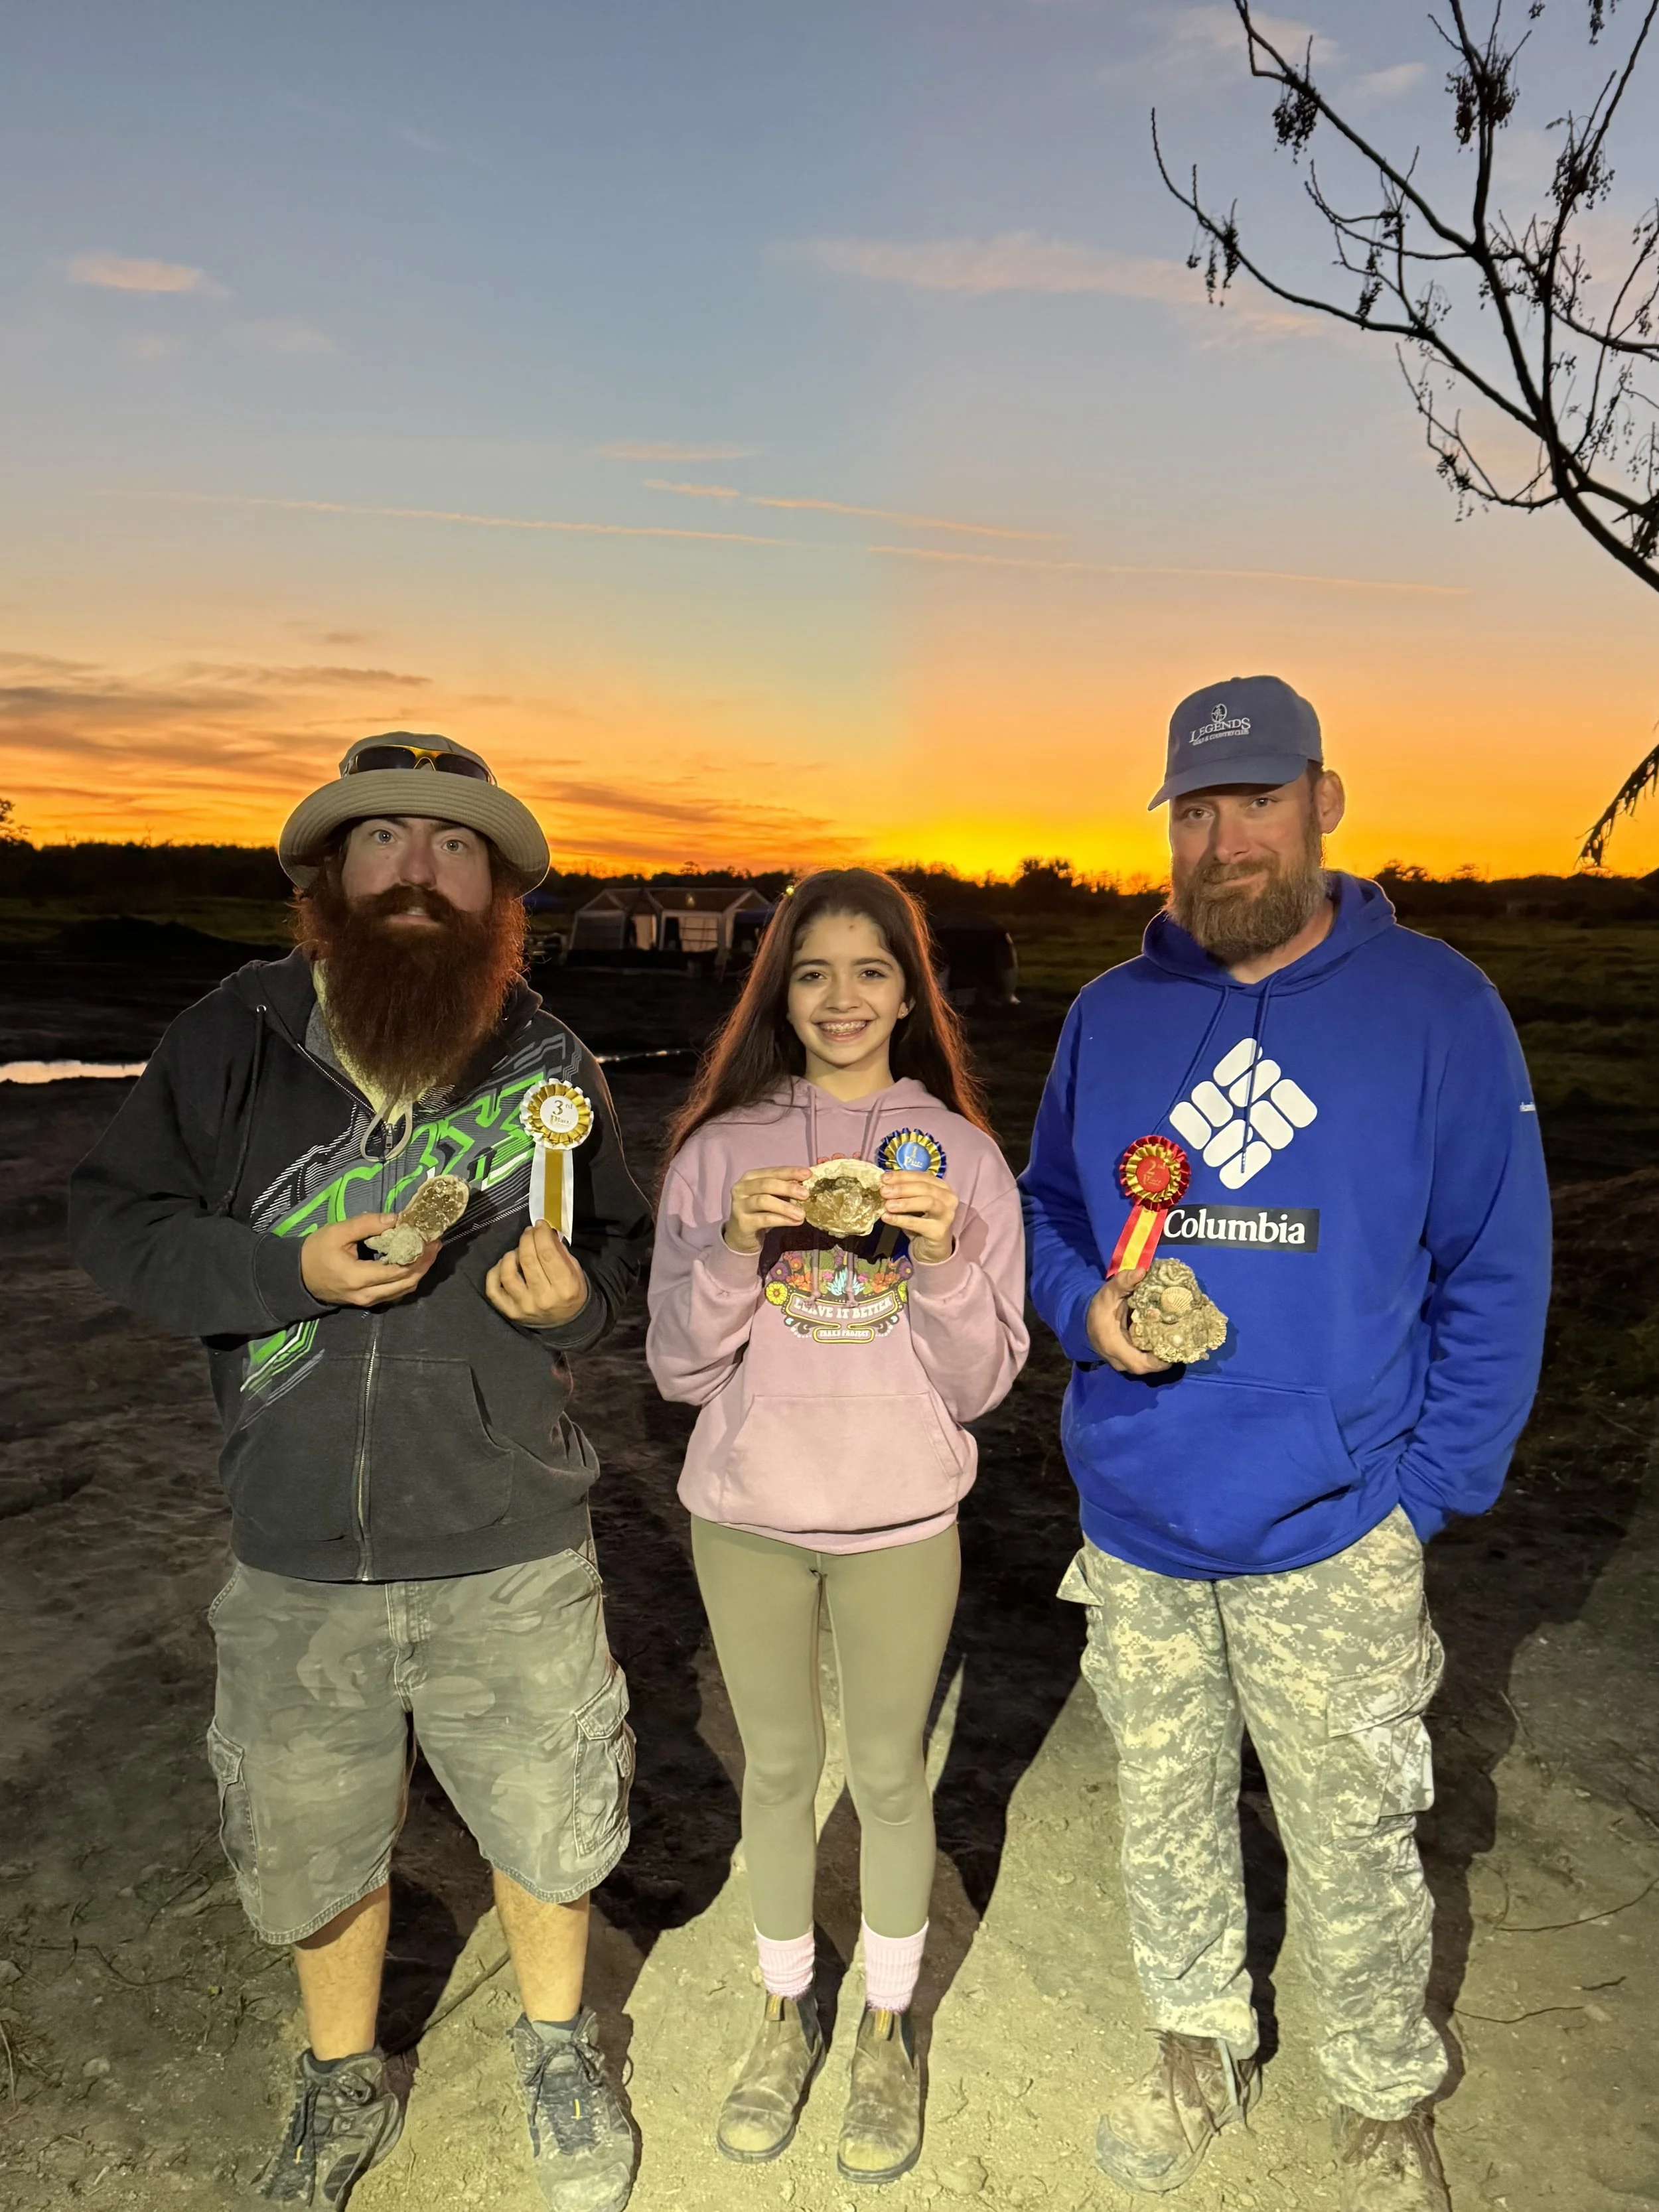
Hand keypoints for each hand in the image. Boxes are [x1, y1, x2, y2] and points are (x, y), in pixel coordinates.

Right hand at [300, 1213, 439, 1307]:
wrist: (297, 1277)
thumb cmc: (315, 1252)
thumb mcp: (337, 1232)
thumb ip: (367, 1225)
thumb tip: (396, 1219)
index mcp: (358, 1277)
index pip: (398, 1270)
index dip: (418, 1256)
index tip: (430, 1239)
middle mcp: (367, 1295)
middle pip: (406, 1283)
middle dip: (424, 1264)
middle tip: (435, 1244)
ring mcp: (368, 1302)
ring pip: (403, 1291)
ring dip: (419, 1272)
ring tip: (429, 1252)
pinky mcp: (368, 1302)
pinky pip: (395, 1293)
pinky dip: (408, 1279)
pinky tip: (414, 1263)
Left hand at [485, 1220, 589, 1326]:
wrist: (565, 1323)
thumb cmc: (571, 1292)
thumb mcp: (575, 1271)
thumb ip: (560, 1250)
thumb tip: (544, 1231)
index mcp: (565, 1287)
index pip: (548, 1254)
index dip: (541, 1234)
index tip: (540, 1225)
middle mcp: (543, 1298)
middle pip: (527, 1260)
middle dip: (527, 1239)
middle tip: (529, 1232)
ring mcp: (524, 1306)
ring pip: (508, 1273)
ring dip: (511, 1255)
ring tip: (519, 1251)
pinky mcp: (510, 1312)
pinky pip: (493, 1289)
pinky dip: (495, 1272)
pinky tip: (504, 1266)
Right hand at [723, 1167, 807, 1253]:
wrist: (741, 1235)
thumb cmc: (759, 1211)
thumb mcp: (772, 1197)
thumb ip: (784, 1190)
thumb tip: (805, 1185)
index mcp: (750, 1177)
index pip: (772, 1171)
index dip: (790, 1172)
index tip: (808, 1174)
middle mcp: (741, 1188)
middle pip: (766, 1184)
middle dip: (787, 1188)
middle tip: (806, 1194)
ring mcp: (739, 1205)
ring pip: (764, 1201)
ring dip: (785, 1207)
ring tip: (802, 1214)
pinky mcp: (743, 1222)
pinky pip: (764, 1219)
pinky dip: (782, 1220)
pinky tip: (795, 1222)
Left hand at [881, 1172, 959, 1265]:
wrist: (932, 1248)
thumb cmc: (921, 1221)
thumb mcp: (913, 1204)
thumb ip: (903, 1193)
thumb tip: (884, 1184)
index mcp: (942, 1187)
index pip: (922, 1176)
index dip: (902, 1176)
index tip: (884, 1178)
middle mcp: (948, 1198)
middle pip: (925, 1188)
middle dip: (902, 1188)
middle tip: (884, 1191)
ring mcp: (946, 1215)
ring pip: (927, 1203)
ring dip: (905, 1203)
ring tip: (887, 1205)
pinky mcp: (939, 1231)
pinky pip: (918, 1223)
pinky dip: (901, 1220)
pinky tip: (887, 1218)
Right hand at [1085, 1267, 1170, 1375]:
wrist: (1084, 1320)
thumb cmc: (1099, 1308)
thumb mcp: (1108, 1293)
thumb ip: (1124, 1282)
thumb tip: (1142, 1271)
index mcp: (1114, 1346)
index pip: (1140, 1364)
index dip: (1159, 1360)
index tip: (1176, 1345)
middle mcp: (1120, 1360)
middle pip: (1149, 1366)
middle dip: (1167, 1356)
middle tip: (1183, 1339)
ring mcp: (1124, 1362)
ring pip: (1148, 1365)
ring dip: (1164, 1355)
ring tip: (1180, 1339)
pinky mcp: (1129, 1359)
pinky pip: (1146, 1361)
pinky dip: (1158, 1353)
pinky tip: (1169, 1339)